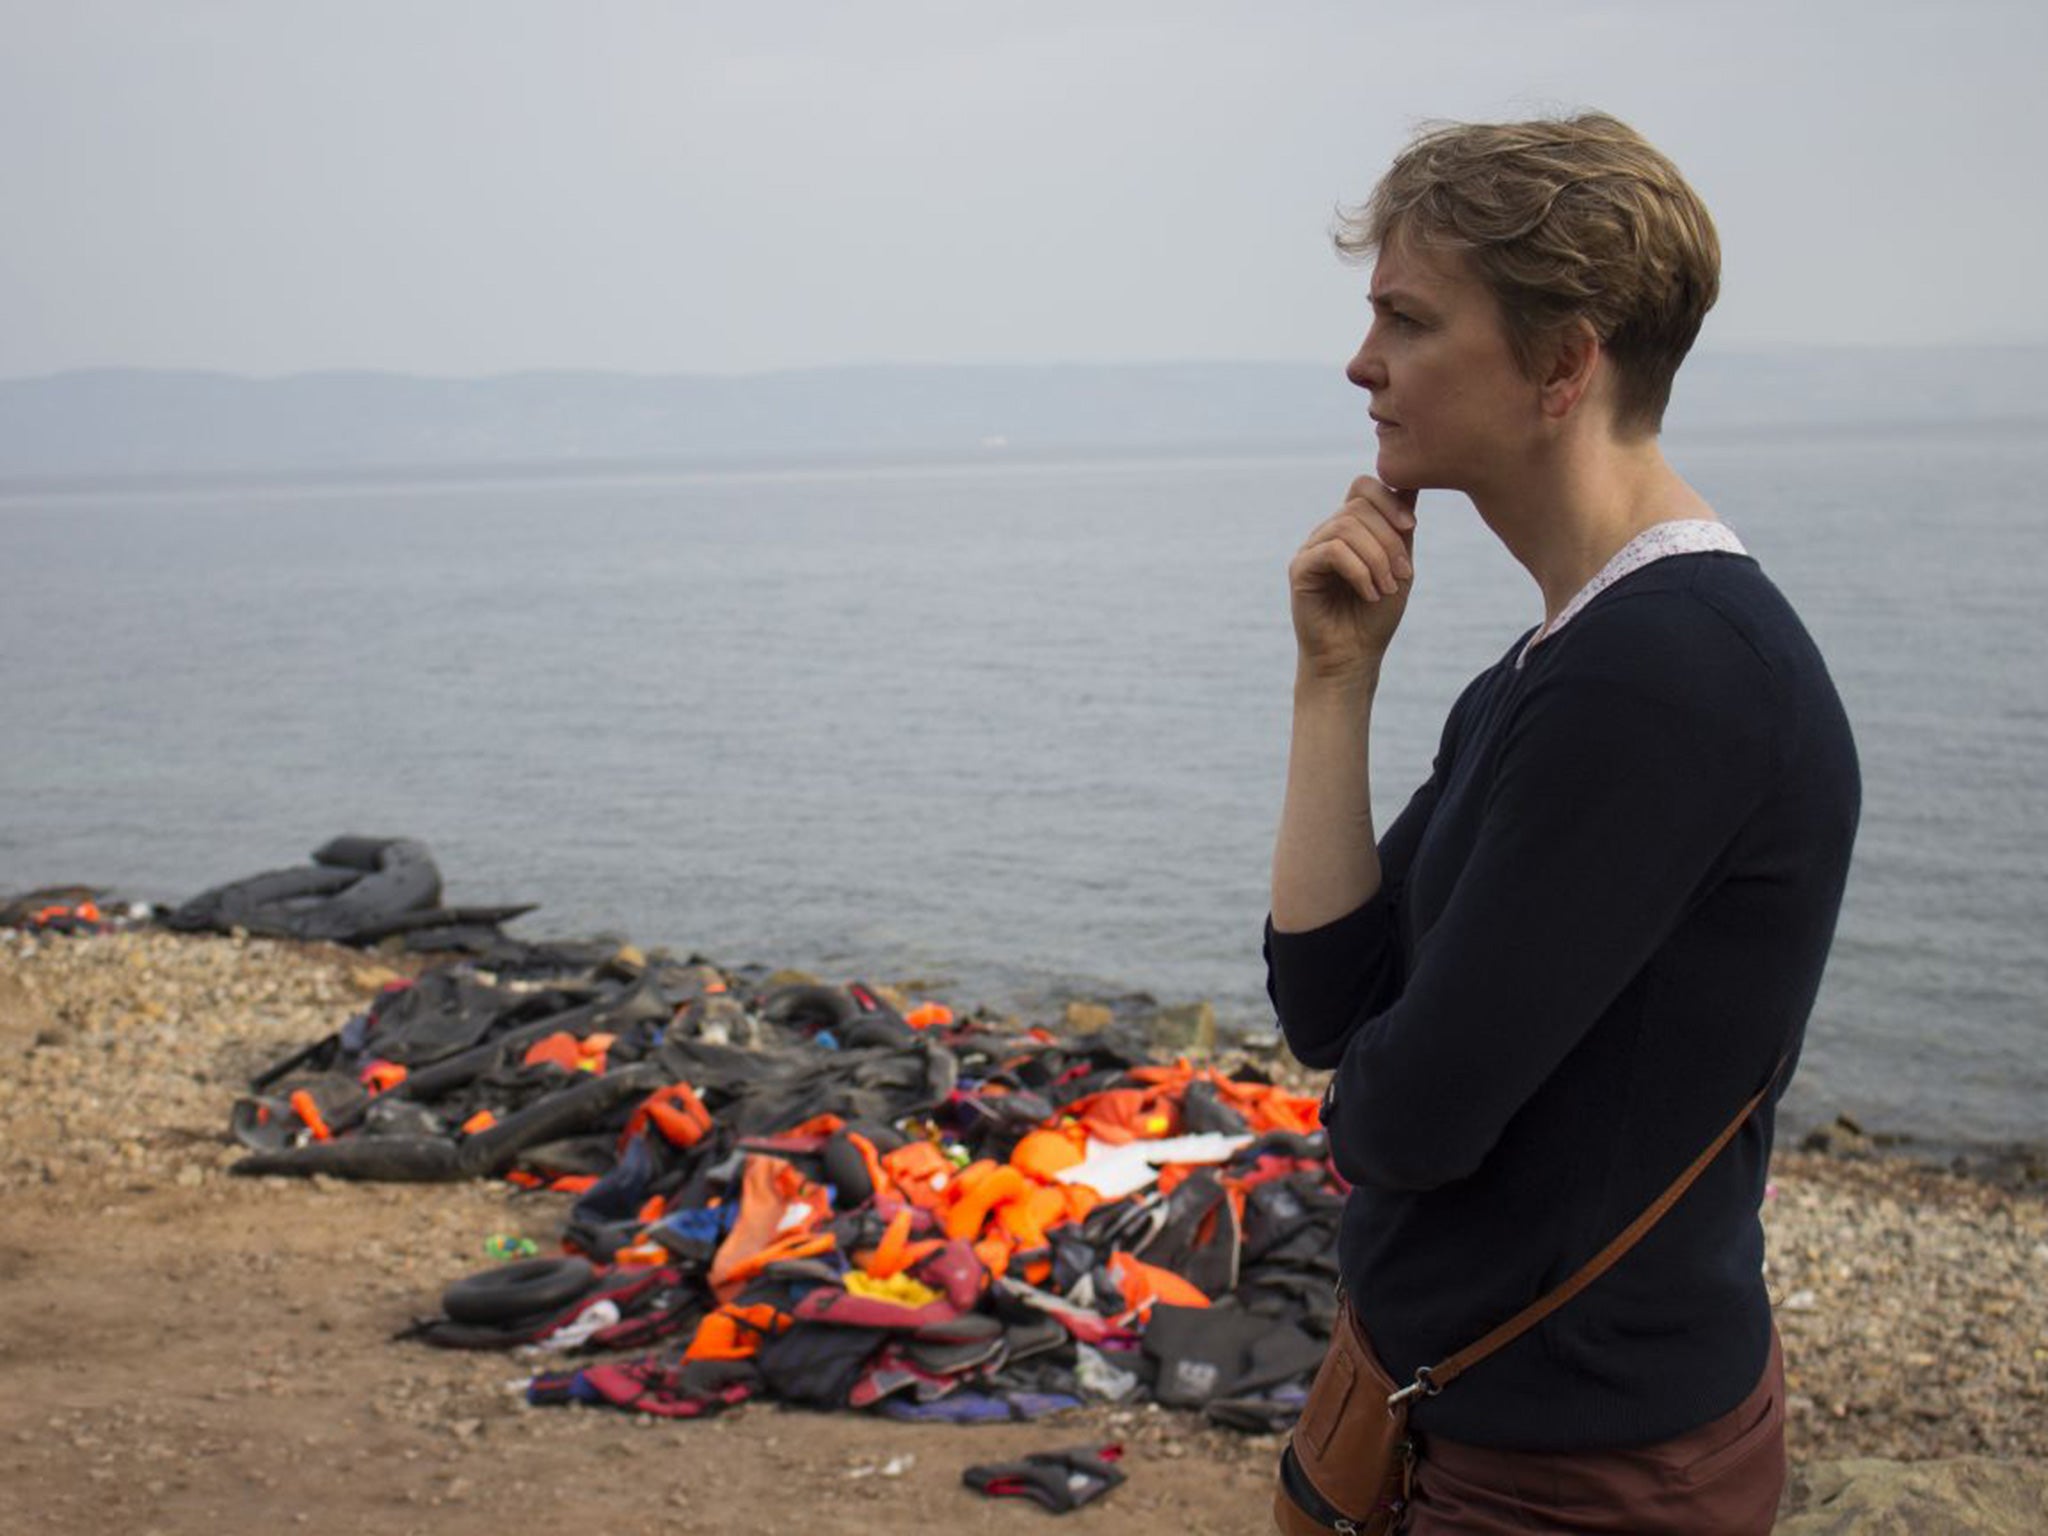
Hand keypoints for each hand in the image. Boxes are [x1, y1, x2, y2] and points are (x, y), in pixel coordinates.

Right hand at [1288, 476, 1417, 683]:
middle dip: (1389, 539)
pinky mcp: (1300, 569)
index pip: (1363, 486)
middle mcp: (1327, 533)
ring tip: (1386, 589)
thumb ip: (1401, 529)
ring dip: (1377, 559)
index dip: (1388, 498)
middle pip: (1358, 507)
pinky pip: (1333, 551)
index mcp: (1350, 528)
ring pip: (1347, 528)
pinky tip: (1369, 594)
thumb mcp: (1400, 566)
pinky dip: (1359, 572)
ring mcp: (1311, 549)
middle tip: (1403, 575)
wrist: (1353, 656)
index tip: (1411, 527)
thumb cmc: (1375, 616)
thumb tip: (1412, 484)